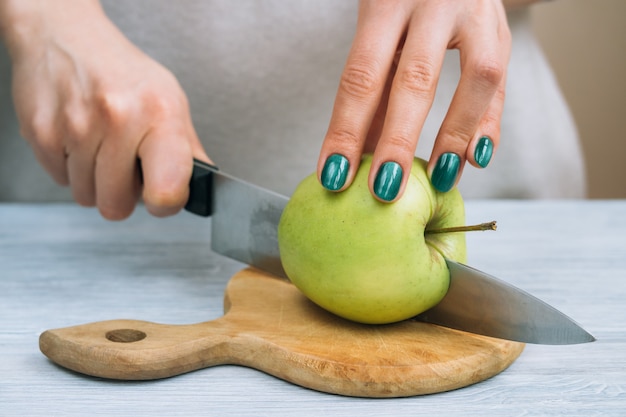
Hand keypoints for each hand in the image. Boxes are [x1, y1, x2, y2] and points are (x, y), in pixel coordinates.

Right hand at [1, 0, 208, 218]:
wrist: (66, 36)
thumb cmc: (123, 72)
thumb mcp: (170, 101)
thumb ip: (188, 149)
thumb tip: (203, 186)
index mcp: (160, 114)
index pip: (166, 191)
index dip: (164, 205)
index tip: (162, 198)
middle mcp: (118, 118)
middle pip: (116, 206)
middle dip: (122, 193)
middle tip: (125, 165)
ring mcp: (76, 126)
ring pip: (86, 197)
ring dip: (94, 180)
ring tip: (101, 146)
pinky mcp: (41, 133)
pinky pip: (60, 181)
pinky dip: (70, 167)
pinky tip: (79, 139)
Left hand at [317, 0, 510, 200]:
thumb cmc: (402, 3)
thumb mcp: (379, 32)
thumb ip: (372, 90)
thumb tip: (353, 156)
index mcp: (386, 3)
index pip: (361, 77)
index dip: (345, 130)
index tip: (333, 175)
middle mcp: (432, 2)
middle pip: (414, 79)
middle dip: (398, 141)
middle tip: (384, 191)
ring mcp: (475, 12)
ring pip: (475, 77)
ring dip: (455, 135)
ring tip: (439, 179)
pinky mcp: (502, 28)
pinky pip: (502, 81)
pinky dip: (489, 124)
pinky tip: (474, 158)